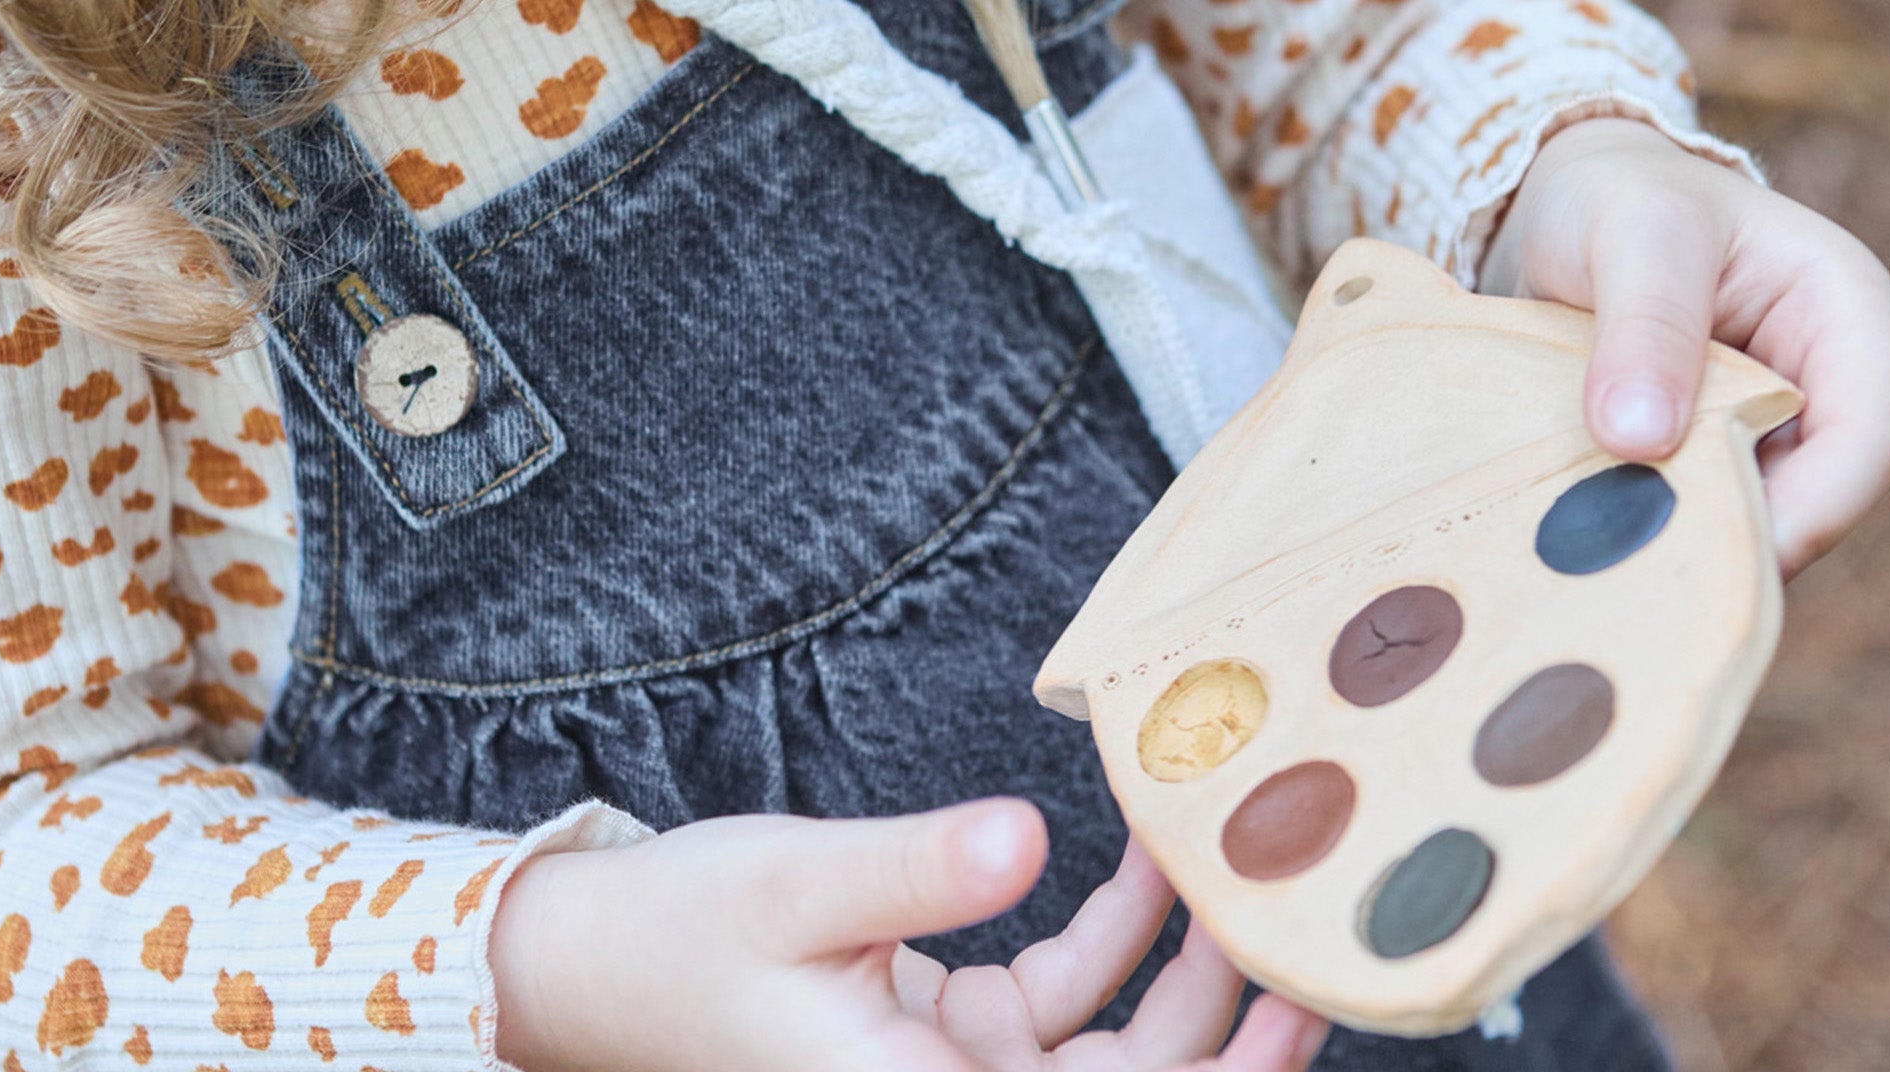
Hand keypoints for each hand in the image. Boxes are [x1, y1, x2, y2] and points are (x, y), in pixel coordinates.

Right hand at [488, 797, 1326, 1071]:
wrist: (589, 960)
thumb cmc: (677, 933)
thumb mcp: (799, 884)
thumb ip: (919, 867)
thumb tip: (1030, 839)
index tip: (1298, 1002)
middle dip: (1225, 1029)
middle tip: (1300, 937)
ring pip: (1105, 1050)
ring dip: (1175, 976)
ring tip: (1230, 878)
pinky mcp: (938, 1030)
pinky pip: (1052, 1000)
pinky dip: (1103, 936)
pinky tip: (1135, 863)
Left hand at [1480, 113, 1889, 575]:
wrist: (1554, 196)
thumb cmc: (1613, 193)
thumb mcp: (1634, 232)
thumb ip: (1645, 325)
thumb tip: (1639, 440)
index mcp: (1846, 317)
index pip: (1867, 438)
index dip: (1814, 509)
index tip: (1729, 554)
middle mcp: (1818, 382)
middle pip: (1811, 497)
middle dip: (1735, 539)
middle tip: (1648, 582)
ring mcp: (1757, 424)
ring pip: (1745, 514)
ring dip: (1681, 542)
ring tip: (1604, 566)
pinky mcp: (1695, 450)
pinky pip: (1685, 508)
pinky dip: (1642, 527)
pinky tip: (1584, 546)